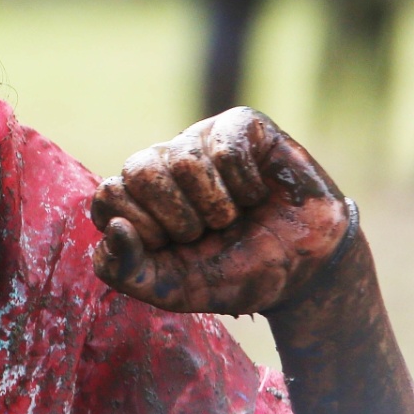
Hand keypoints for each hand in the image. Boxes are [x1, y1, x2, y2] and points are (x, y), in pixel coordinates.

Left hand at [90, 107, 350, 315]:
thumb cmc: (236, 275)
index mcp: (139, 198)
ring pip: (183, 161)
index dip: (142, 228)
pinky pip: (224, 147)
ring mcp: (199, 140)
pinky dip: (245, 184)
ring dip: (218, 206)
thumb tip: (112, 228)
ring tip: (236, 216)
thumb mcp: (174, 288)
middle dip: (179, 218)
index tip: (174, 247)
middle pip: (138, 171)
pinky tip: (257, 192)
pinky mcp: (239, 125)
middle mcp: (163, 163)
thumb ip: (126, 270)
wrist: (306, 272)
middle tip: (207, 233)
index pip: (107, 195)